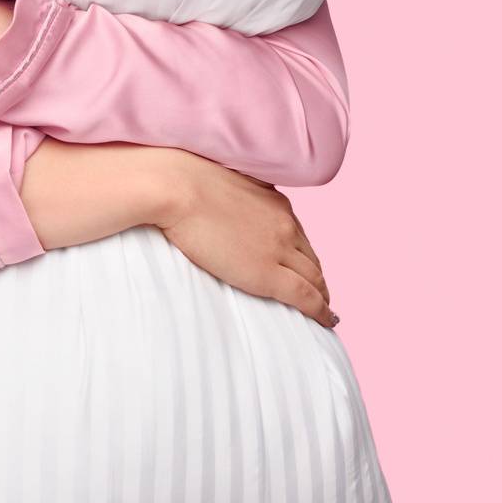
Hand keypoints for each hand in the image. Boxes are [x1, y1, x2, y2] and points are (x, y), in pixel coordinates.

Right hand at [154, 152, 336, 327]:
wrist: (175, 189)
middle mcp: (284, 224)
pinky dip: (320, 310)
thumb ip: (235, 195)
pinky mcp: (268, 273)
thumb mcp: (222, 183)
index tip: (303, 266)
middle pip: (310, 257)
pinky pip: (306, 297)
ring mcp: (278, 248)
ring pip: (313, 278)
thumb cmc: (182, 182)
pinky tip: (326, 319)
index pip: (297, 234)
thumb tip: (224, 198)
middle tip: (317, 292)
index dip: (303, 254)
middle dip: (316, 276)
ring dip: (320, 293)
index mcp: (273, 202)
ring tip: (322, 307)